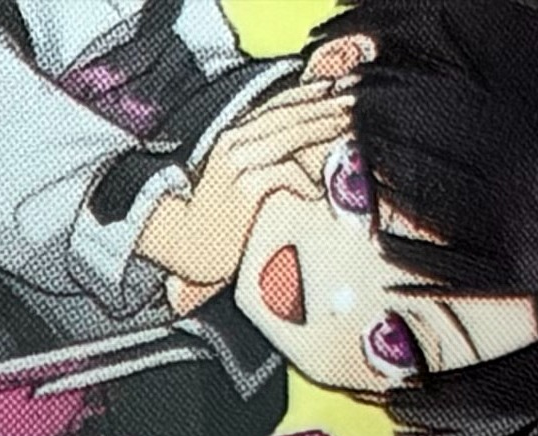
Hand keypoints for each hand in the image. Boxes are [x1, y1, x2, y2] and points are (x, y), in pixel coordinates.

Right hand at [133, 78, 349, 307]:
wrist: (184, 245)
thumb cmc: (215, 219)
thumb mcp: (237, 179)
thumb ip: (263, 161)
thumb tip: (302, 155)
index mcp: (235, 136)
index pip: (277, 105)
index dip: (308, 94)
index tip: (337, 88)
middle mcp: (235, 142)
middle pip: (289, 115)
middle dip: (324, 106)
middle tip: (354, 101)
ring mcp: (238, 162)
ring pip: (289, 135)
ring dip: (322, 127)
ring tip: (348, 125)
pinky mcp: (243, 186)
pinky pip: (283, 172)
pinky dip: (303, 178)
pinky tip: (316, 191)